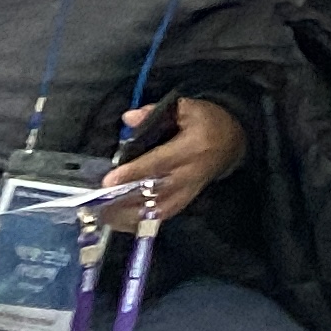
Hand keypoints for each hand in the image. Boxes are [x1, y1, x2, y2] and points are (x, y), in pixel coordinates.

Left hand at [98, 99, 240, 223]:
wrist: (234, 141)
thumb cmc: (209, 122)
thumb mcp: (188, 108)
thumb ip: (155, 113)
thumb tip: (128, 119)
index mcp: (191, 147)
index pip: (158, 162)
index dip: (133, 172)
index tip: (109, 181)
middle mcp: (189, 173)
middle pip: (153, 190)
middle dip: (123, 199)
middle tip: (97, 202)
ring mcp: (187, 191)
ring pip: (154, 209)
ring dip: (127, 213)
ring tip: (102, 213)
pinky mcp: (185, 201)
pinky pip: (160, 216)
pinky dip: (138, 221)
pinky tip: (119, 221)